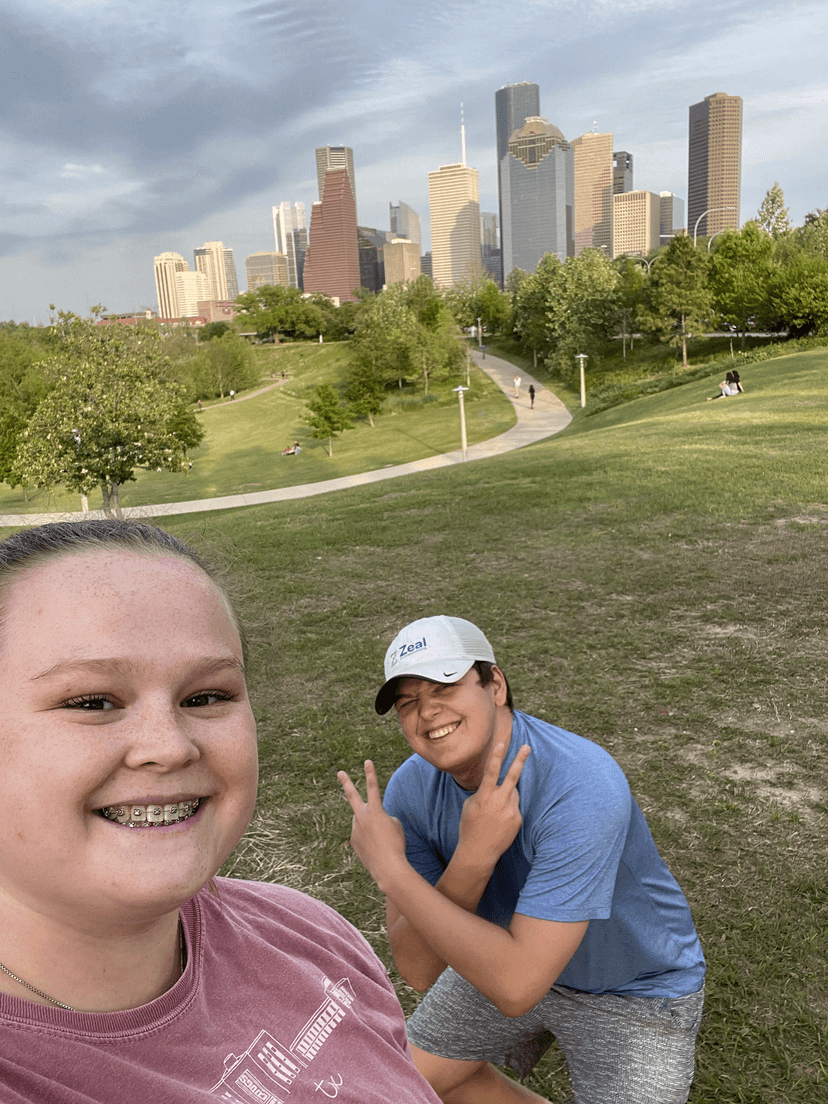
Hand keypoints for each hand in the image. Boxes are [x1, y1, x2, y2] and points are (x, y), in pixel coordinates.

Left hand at [337, 761, 407, 890]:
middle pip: (352, 796)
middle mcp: (362, 817)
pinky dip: (369, 839)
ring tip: (380, 840)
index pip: (373, 787)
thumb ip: (382, 817)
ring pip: (361, 822)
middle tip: (340, 773)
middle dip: (346, 783)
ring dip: (370, 827)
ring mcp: (355, 829)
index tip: (367, 761)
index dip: (370, 773)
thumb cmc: (396, 844)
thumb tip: (373, 820)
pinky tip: (376, 848)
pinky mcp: (353, 842)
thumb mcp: (395, 825)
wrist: (388, 867)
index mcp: (375, 810)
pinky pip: (362, 835)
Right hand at [455, 741, 530, 868]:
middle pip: (512, 776)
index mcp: (484, 796)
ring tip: (494, 812)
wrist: (479, 852)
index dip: (496, 756)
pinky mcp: (518, 819)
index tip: (501, 743)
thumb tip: (497, 785)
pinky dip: (508, 809)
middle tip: (526, 747)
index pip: (491, 771)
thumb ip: (484, 792)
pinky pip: (515, 806)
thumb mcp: (470, 805)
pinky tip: (499, 821)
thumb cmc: (470, 826)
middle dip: (519, 760)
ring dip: (506, 795)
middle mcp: (499, 802)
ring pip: (512, 793)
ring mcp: (511, 811)